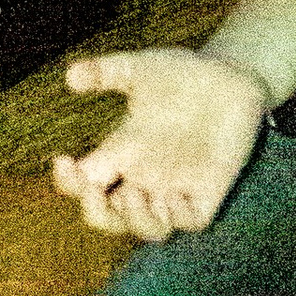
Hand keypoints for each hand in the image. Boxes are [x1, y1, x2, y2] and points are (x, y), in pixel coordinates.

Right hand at [52, 48, 270, 241]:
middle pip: (109, 216)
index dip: (69, 180)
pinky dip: (178, 217)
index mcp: (121, 152)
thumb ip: (106, 71)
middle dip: (96, 212)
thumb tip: (71, 76)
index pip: (85, 181)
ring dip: (135, 220)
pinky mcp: (208, 191)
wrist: (231, 78)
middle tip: (94, 192)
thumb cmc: (182, 74)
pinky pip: (190, 220)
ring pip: (148, 227)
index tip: (64, 160)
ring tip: (134, 195)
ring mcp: (175, 187)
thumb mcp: (140, 68)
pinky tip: (171, 197)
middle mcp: (144, 176)